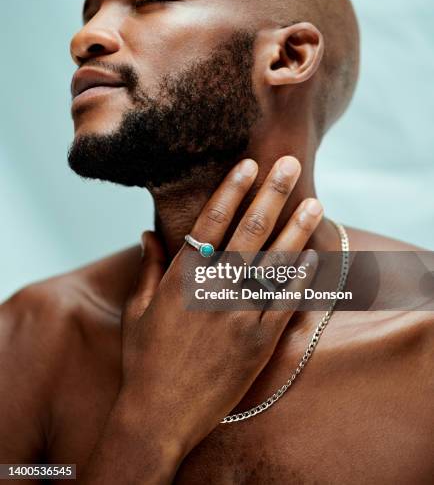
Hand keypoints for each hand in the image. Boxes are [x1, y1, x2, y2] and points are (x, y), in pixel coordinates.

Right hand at [118, 156, 322, 463]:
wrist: (159, 415)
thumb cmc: (144, 360)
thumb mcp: (138, 311)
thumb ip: (148, 268)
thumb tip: (146, 233)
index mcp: (182, 278)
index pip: (212, 222)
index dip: (232, 190)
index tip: (249, 165)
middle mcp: (213, 289)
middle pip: (249, 232)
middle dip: (271, 194)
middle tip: (288, 164)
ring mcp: (238, 315)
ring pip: (274, 263)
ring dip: (297, 229)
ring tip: (314, 202)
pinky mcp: (258, 343)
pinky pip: (286, 303)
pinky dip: (302, 278)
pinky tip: (316, 257)